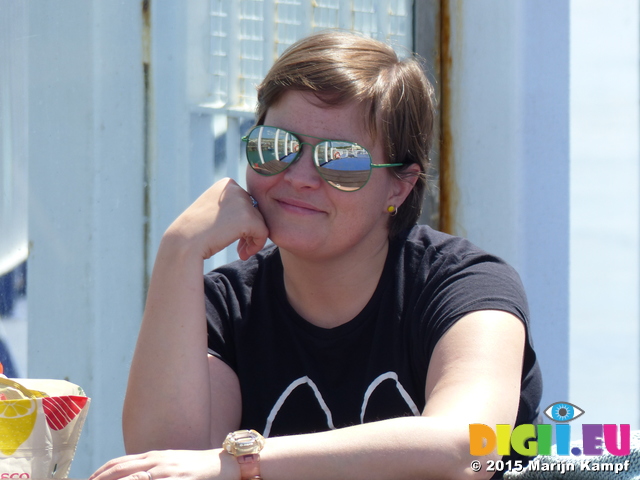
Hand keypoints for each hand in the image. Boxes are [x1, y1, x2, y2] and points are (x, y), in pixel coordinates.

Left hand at [89, 449, 238, 479]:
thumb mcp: (169, 465)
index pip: (117, 464)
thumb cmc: (195, 469)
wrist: (225, 465)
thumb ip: (148, 469)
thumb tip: (126, 475)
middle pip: (119, 472)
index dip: (97, 474)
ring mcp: (166, 473)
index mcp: (153, 457)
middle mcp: (156, 463)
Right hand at [165, 178, 268, 260]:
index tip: (233, 235)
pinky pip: (263, 233)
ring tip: (241, 251)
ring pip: (260, 222)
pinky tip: (242, 254)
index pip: (247, 203)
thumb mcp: (214, 210)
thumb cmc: (197, 231)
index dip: (243, 222)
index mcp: (227, 184)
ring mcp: (242, 202)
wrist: (184, 242)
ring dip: (253, 239)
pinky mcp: (248, 217)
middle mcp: (235, 188)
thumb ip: (232, 208)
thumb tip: (254, 211)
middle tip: (240, 247)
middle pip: (255, 212)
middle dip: (249, 231)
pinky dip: (257, 245)